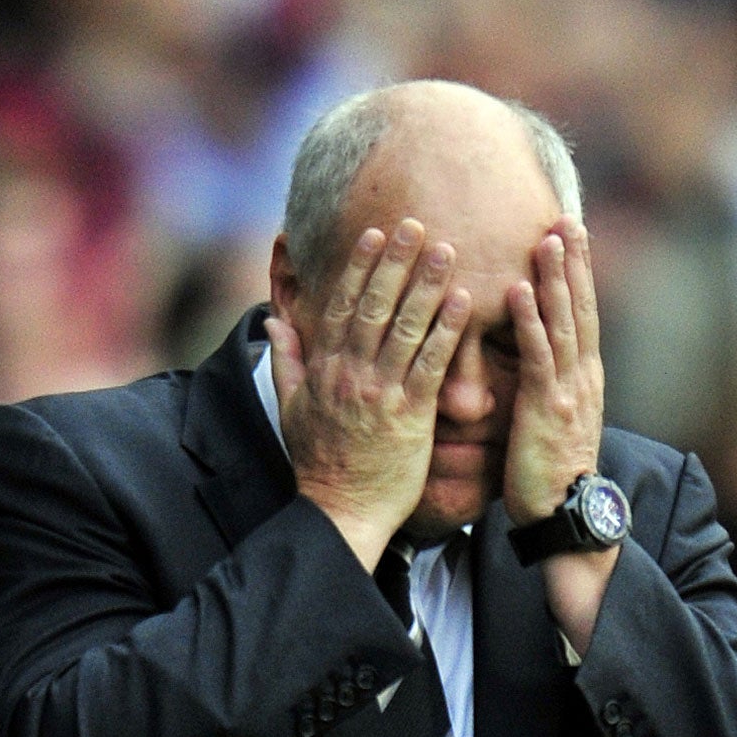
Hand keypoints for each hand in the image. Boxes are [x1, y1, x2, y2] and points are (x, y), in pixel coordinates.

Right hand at [269, 220, 470, 569]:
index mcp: (326, 369)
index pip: (344, 306)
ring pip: (406, 328)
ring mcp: (382, 393)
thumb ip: (286, 361)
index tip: (375, 234)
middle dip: (396, 262)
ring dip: (427, 285)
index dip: (360, 268)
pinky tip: (463, 302)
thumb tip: (274, 321)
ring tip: (447, 251)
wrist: (341, 512)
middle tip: (415, 224)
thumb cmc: (320, 464)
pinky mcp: (410, 416)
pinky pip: (431, 365)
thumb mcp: (291, 409)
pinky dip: (446, 332)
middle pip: (376, 306)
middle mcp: (352, 374)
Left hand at [503, 218, 604, 524]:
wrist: (567, 517)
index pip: (583, 314)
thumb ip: (550, 389)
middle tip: (566, 217)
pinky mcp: (546, 408)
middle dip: (574, 261)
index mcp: (585, 378)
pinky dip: (529, 321)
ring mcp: (568, 391)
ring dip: (555, 279)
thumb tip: (539, 368)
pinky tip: (518, 291)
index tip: (572, 234)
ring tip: (546, 238)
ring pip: (563, 323)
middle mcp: (583, 377)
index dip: (579, 273)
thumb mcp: (556, 423)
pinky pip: (537, 356)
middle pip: (581, 307)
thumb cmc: (552, 476)